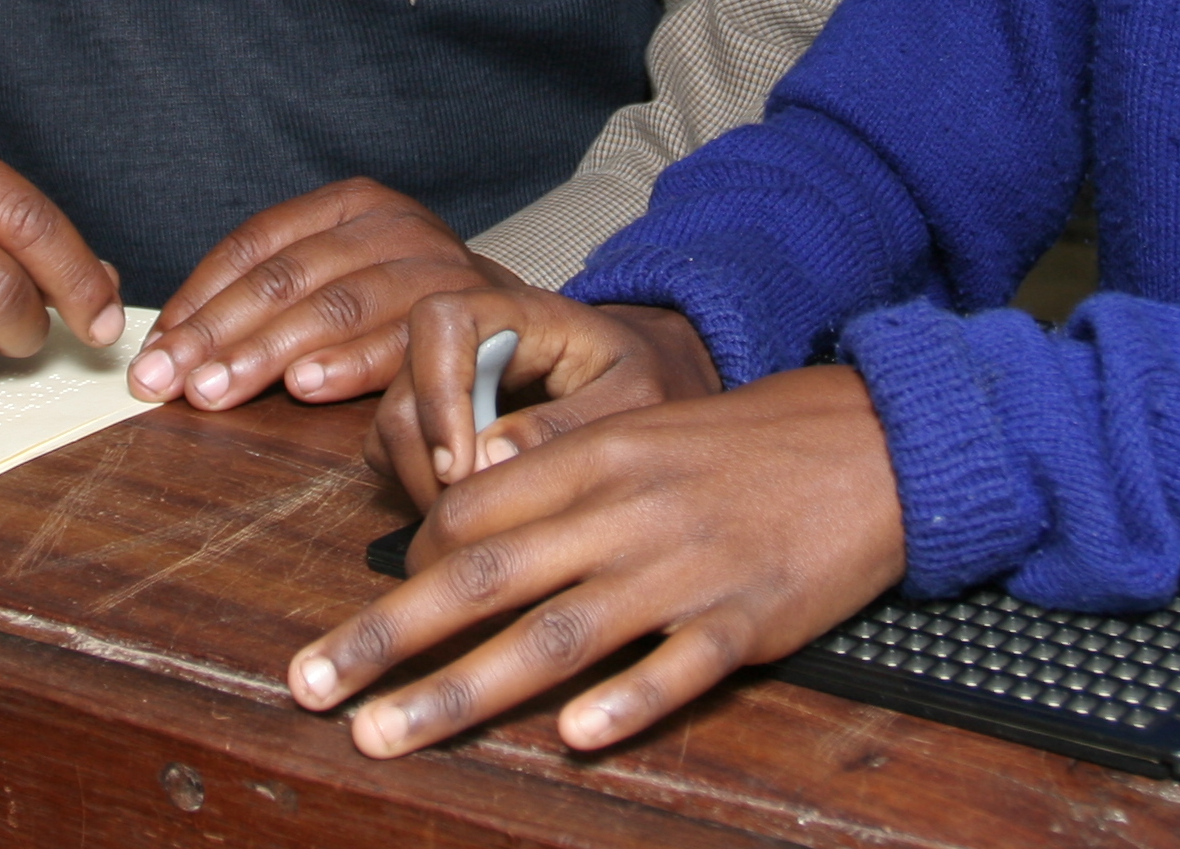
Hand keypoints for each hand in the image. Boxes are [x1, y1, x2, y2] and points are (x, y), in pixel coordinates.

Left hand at [129, 177, 512, 411]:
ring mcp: (432, 264)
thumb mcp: (343, 278)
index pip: (255, 246)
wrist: (522, 324)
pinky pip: (398, 341)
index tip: (155, 353)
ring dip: (266, 354)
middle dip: (217, 335)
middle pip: (284, 277)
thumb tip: (175, 348)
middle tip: (168, 383)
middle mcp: (391, 224)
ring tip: (216, 391)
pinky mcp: (468, 312)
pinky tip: (304, 387)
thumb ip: (273, 299)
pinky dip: (348, 364)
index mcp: (350, 204)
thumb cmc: (407, 308)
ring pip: (333, 306)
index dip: (199, 300)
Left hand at [290, 366, 905, 758]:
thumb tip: (461, 534)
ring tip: (389, 733)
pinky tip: (574, 740)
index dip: (407, 569)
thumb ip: (556, 482)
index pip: (470, 514)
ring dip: (461, 690)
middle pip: (483, 576)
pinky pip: (677, 668)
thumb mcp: (639, 439)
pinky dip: (625, 704)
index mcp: (592, 458)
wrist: (871, 442)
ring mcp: (684, 568)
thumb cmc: (738, 449)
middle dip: (385, 636)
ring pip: (557, 635)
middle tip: (308, 685)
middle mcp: (623, 511)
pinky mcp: (746, 618)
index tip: (366, 621)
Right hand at [367, 289, 721, 505]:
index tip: (460, 466)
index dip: (437, 389)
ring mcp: (446, 382)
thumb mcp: (638, 400)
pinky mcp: (439, 423)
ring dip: (421, 486)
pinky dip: (419, 492)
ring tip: (482, 526)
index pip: (442, 321)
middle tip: (477, 521)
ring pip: (392, 428)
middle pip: (405, 388)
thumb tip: (490, 459)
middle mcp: (468, 342)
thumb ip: (573, 422)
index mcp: (518, 314)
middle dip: (427, 462)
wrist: (660, 387)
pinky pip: (397, 456)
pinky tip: (474, 519)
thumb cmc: (654, 383)